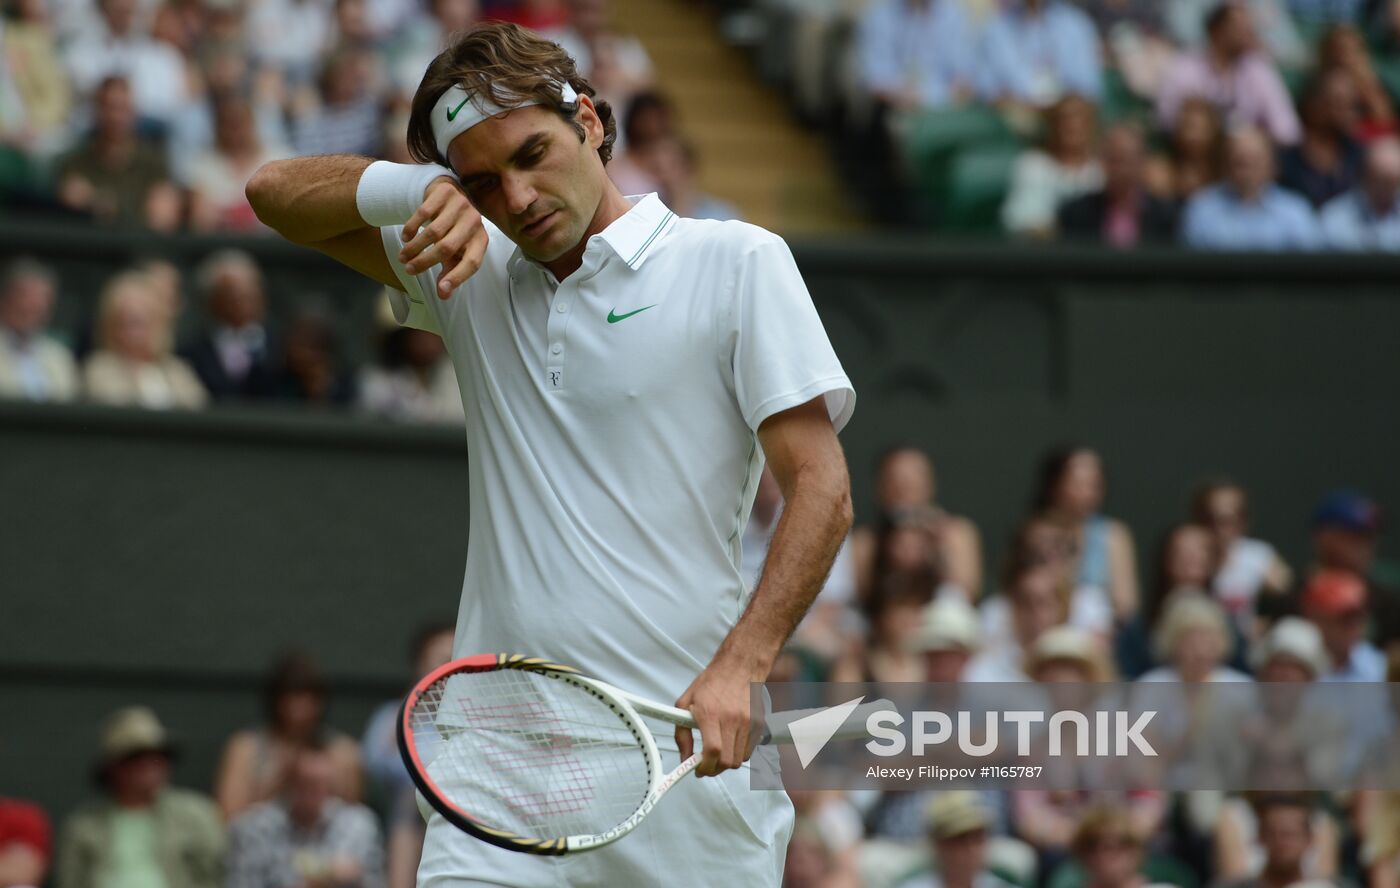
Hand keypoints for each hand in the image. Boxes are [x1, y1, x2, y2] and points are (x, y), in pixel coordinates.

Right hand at [399, 179, 488, 297]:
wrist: (448, 193)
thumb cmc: (453, 230)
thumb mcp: (456, 251)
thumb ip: (451, 272)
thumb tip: (443, 295)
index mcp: (481, 240)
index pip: (472, 262)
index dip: (457, 277)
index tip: (441, 289)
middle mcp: (474, 221)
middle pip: (447, 247)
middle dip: (424, 262)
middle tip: (408, 269)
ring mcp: (461, 204)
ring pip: (433, 232)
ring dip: (414, 247)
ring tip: (403, 256)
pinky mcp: (445, 192)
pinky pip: (423, 213)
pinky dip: (411, 228)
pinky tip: (405, 237)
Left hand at [675, 658, 763, 776]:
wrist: (739, 667)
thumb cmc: (712, 682)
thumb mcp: (685, 703)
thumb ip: (682, 734)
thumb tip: (684, 757)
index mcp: (710, 713)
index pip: (711, 750)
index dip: (704, 767)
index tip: (697, 769)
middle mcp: (731, 719)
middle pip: (726, 761)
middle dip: (714, 769)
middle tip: (706, 765)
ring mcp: (747, 723)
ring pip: (738, 760)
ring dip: (725, 762)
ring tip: (718, 753)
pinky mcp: (758, 725)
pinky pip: (748, 752)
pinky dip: (738, 754)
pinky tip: (730, 743)